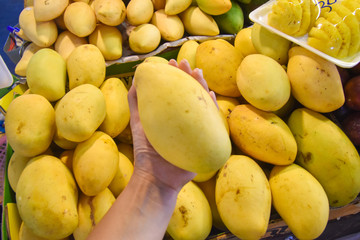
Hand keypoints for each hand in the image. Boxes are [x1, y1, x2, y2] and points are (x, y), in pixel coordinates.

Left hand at [128, 59, 216, 191]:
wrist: (156, 176)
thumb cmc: (146, 149)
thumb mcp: (139, 121)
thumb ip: (136, 101)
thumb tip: (136, 77)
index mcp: (171, 113)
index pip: (175, 90)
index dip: (174, 75)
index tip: (171, 62)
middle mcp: (185, 118)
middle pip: (189, 93)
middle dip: (188, 76)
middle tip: (184, 63)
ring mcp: (196, 128)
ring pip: (202, 103)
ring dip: (200, 86)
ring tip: (197, 72)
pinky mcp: (205, 139)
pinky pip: (212, 121)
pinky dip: (212, 107)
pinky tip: (210, 94)